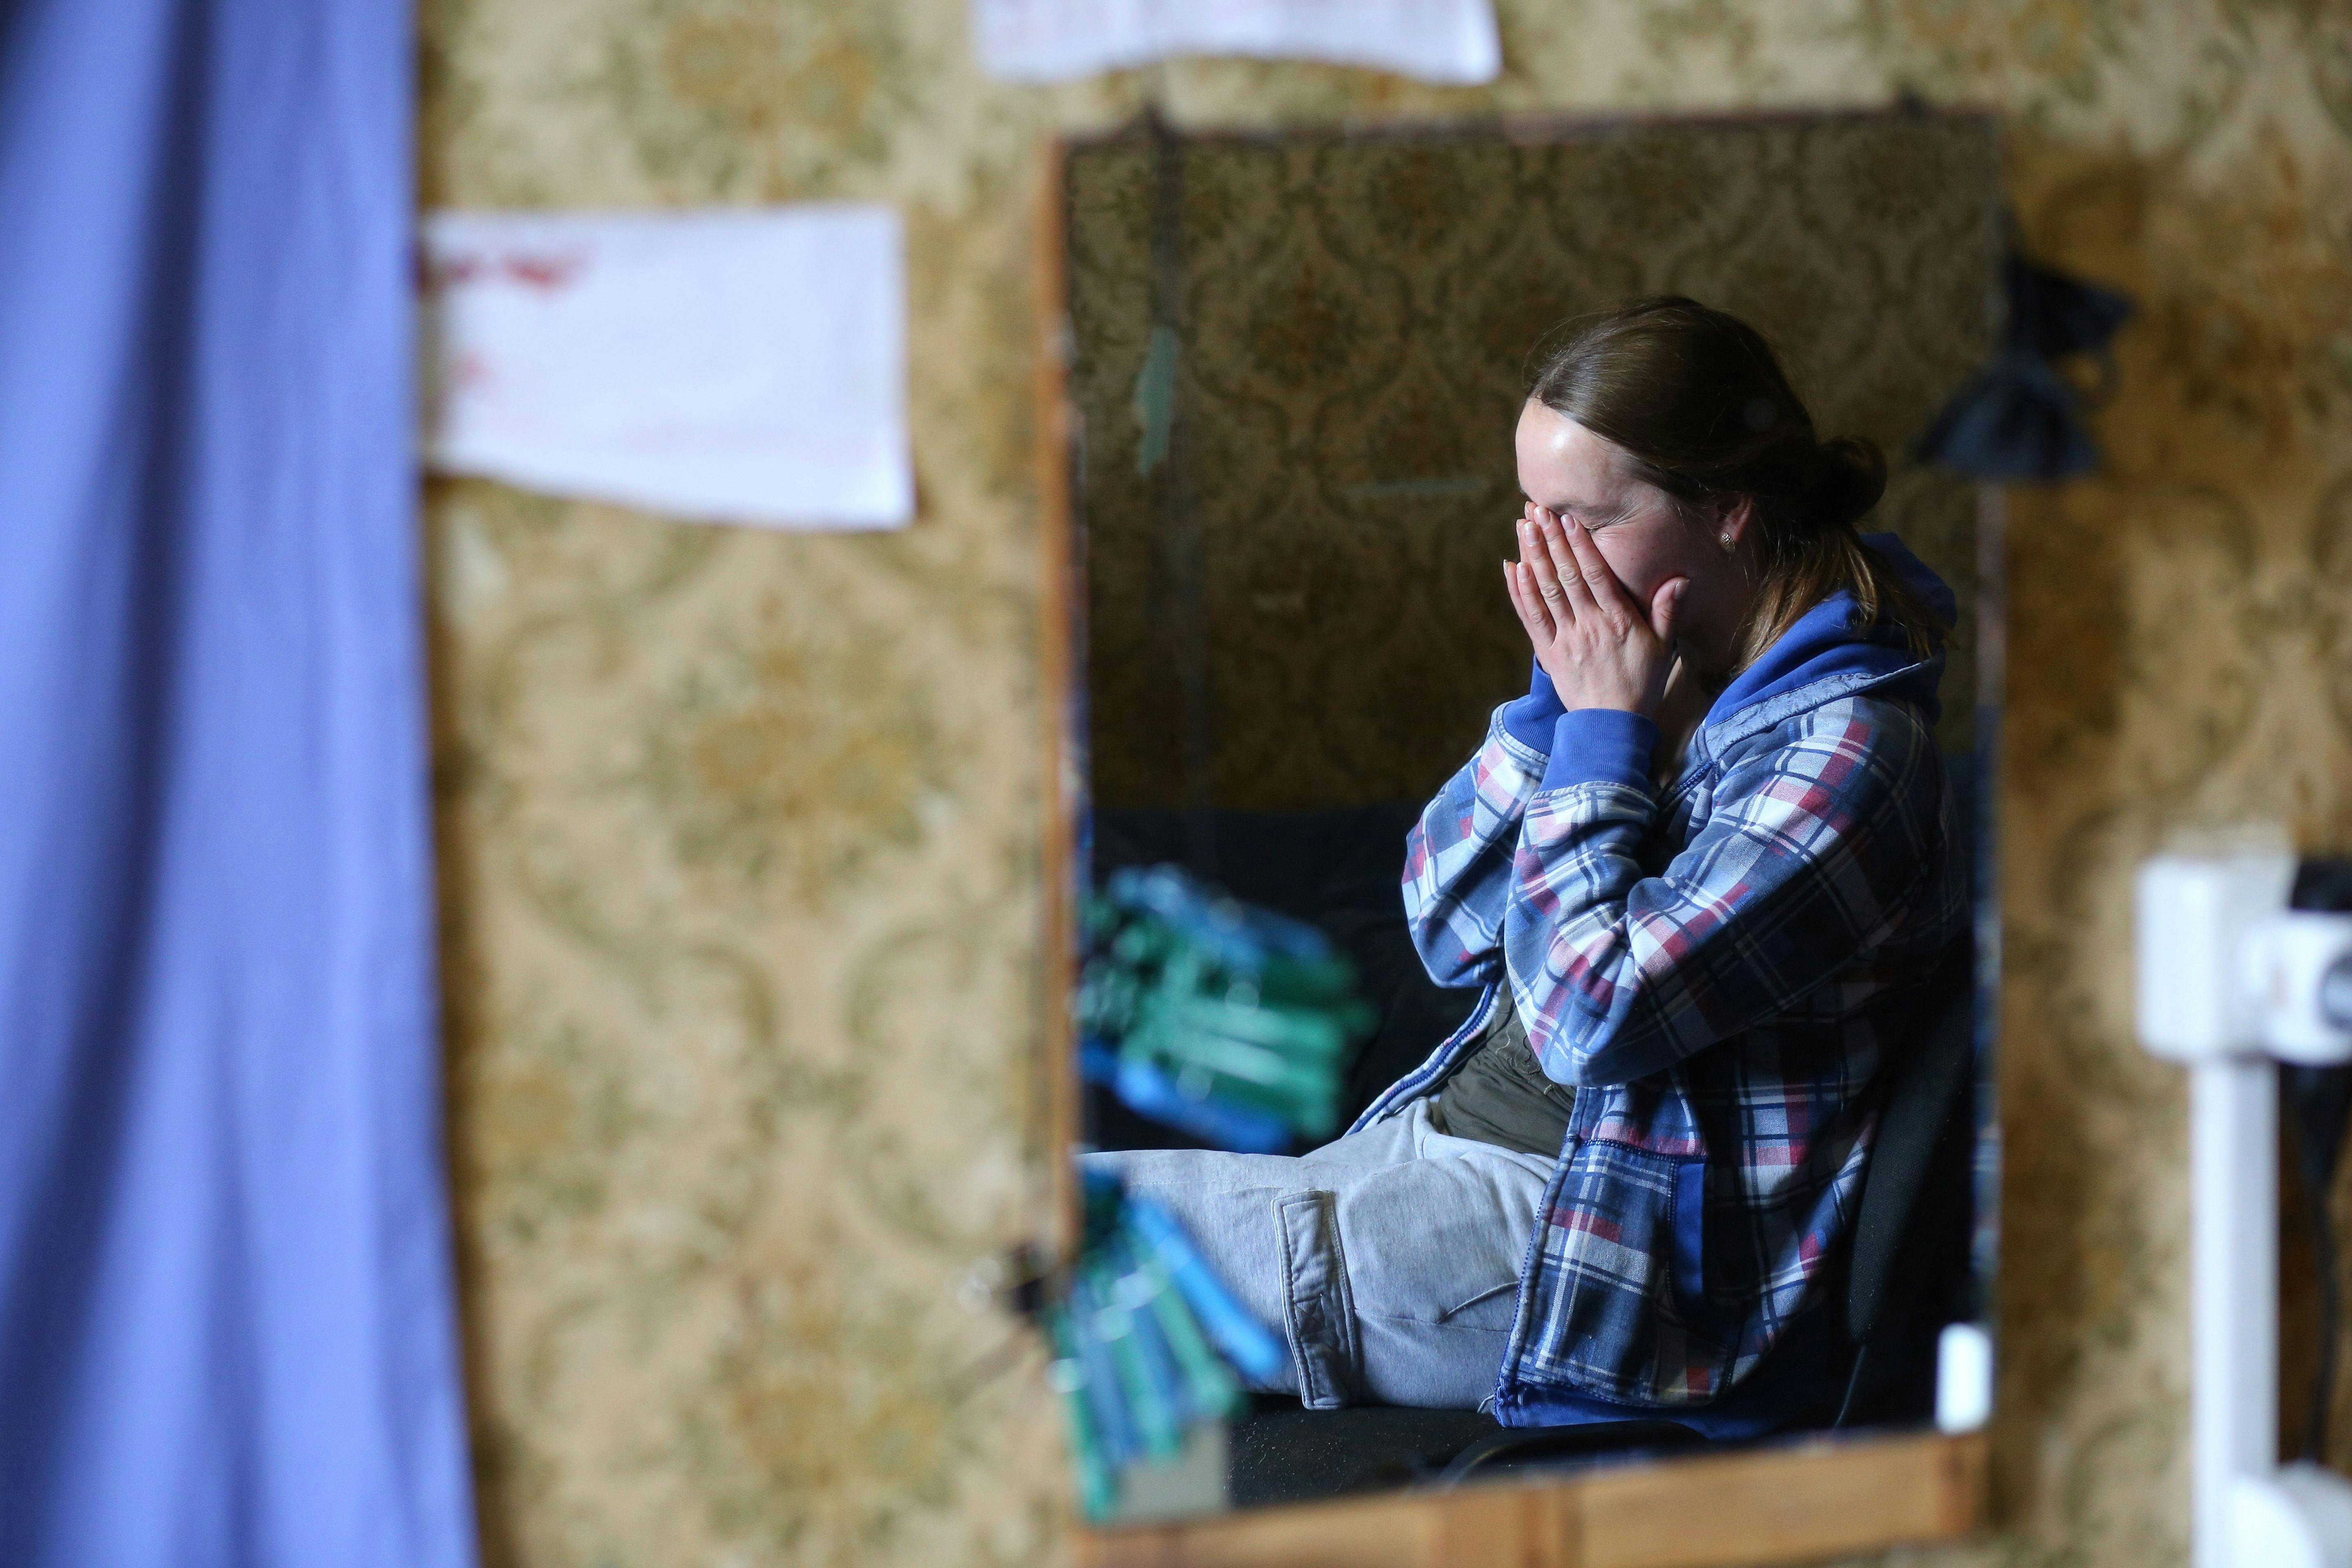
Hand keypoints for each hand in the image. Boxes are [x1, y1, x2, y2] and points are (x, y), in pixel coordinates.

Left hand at [1505, 506, 1686, 716]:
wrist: (1612, 724)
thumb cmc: (1641, 683)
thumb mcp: (1662, 647)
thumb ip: (1667, 610)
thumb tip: (1680, 579)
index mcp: (1617, 620)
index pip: (1595, 575)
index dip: (1580, 544)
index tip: (1569, 518)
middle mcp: (1588, 626)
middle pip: (1565, 575)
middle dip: (1550, 540)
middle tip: (1538, 509)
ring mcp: (1565, 639)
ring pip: (1545, 590)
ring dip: (1533, 556)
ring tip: (1523, 527)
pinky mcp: (1547, 652)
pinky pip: (1531, 617)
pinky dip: (1520, 591)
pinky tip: (1512, 567)